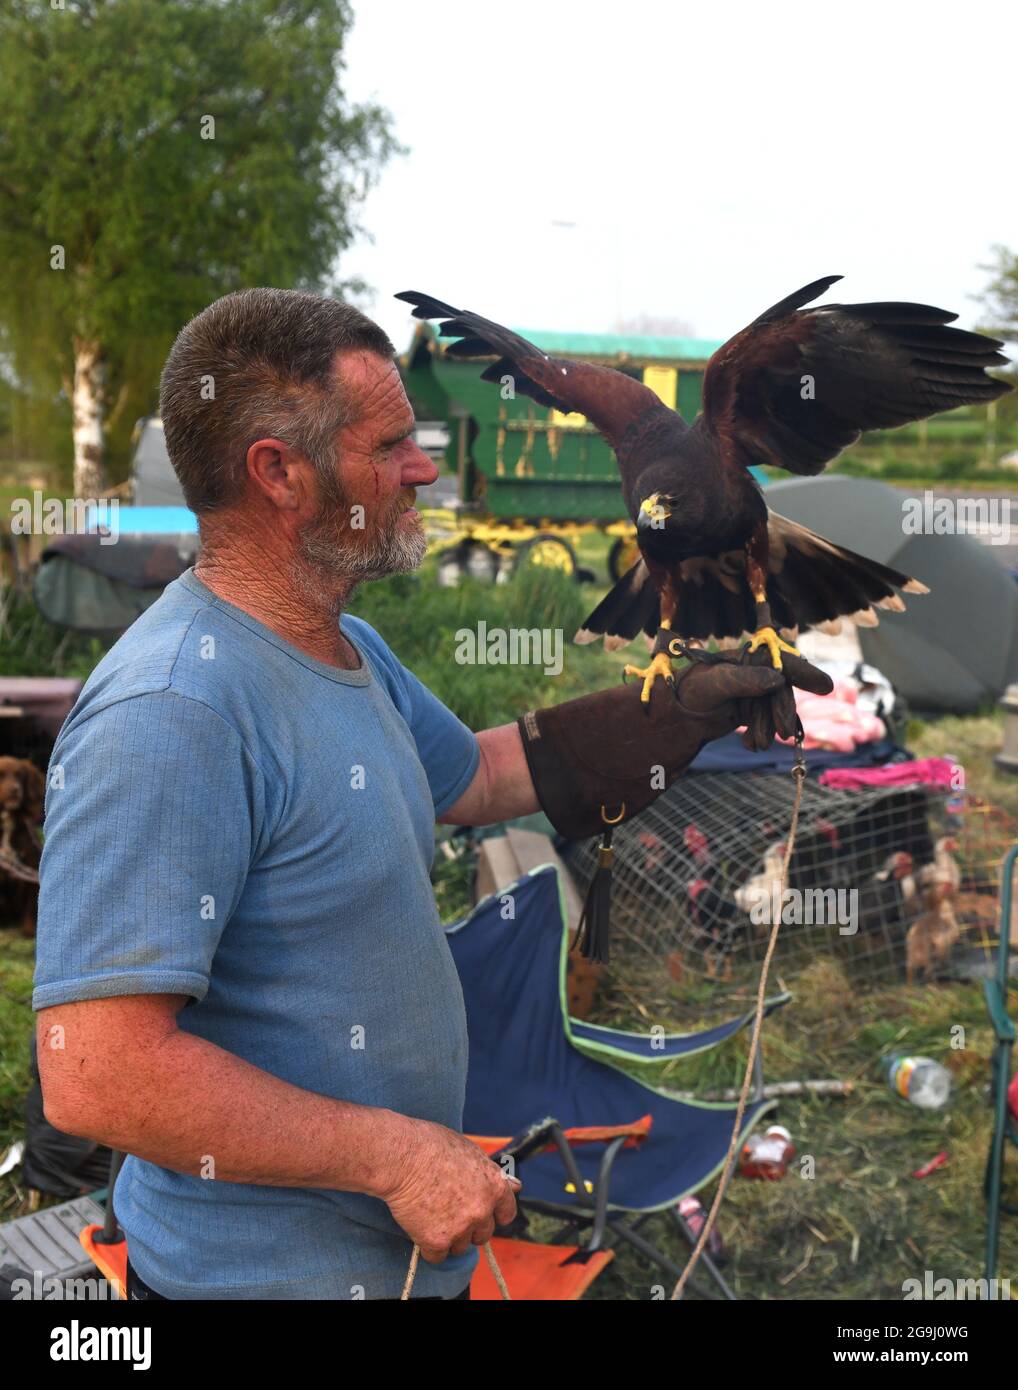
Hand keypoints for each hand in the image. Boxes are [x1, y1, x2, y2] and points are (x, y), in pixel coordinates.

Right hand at [381, 1117, 519, 1263]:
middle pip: (483, 1234)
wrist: (402, 1156)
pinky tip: (419, 1227)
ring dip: (448, 1236)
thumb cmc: (432, 1145)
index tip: (483, 1214)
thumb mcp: (470, 1151)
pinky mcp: (437, 1241)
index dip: (494, 1214)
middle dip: (469, 1226)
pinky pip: (436, 1256)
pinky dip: (428, 1246)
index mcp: (494, 1186)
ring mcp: (461, 1228)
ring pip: (460, 1246)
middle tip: (448, 1210)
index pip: (507, 1213)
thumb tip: (516, 1186)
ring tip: (430, 1214)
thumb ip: (492, 1174)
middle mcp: (482, 1210)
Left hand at [681, 643, 832, 750]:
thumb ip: (745, 680)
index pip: (782, 662)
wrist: (671, 715)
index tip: (826, 687)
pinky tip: (749, 745)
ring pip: (774, 709)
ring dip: (769, 728)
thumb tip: (778, 679)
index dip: (805, 673)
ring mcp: (753, 691)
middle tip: (783, 734)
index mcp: (747, 657)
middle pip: (781, 690)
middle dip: (782, 712)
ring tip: (755, 744)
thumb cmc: (689, 691)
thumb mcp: (715, 683)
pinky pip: (766, 722)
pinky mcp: (750, 709)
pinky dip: (761, 734)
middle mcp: (754, 671)